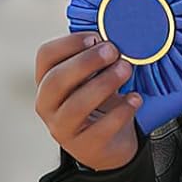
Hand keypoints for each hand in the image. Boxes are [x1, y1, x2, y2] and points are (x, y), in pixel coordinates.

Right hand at [34, 33, 141, 171]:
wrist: (109, 144)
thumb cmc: (99, 103)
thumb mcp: (93, 79)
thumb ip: (96, 59)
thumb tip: (114, 35)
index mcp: (46, 81)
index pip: (46, 56)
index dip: (69, 43)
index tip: (96, 36)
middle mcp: (48, 105)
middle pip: (56, 80)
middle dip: (86, 62)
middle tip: (113, 51)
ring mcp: (63, 128)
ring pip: (76, 105)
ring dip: (104, 83)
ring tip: (126, 70)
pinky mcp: (85, 146)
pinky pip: (101, 128)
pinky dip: (122, 110)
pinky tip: (135, 98)